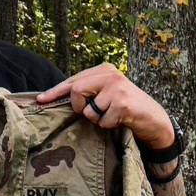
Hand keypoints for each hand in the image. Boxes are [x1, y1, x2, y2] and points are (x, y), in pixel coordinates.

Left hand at [36, 63, 174, 149]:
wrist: (154, 119)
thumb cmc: (125, 108)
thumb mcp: (105, 94)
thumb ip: (86, 92)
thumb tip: (54, 99)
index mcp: (103, 69)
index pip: (73, 80)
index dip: (55, 92)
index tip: (40, 100)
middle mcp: (110, 74)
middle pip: (75, 90)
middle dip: (78, 107)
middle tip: (91, 112)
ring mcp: (117, 88)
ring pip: (88, 110)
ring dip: (96, 119)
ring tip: (111, 115)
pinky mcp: (122, 103)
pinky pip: (101, 121)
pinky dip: (108, 126)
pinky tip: (120, 120)